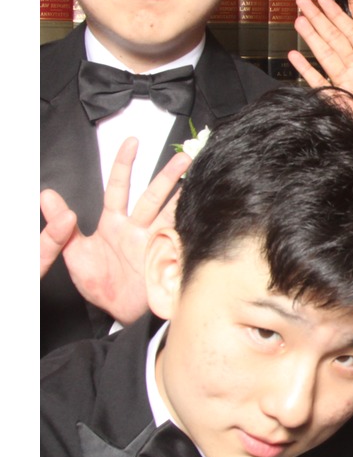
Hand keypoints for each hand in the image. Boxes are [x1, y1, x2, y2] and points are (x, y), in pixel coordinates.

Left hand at [39, 139, 190, 322]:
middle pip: (154, 196)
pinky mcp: (166, 259)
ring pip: (171, 212)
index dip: (124, 164)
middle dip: (169, 175)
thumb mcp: (73, 253)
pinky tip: (202, 213)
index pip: (119, 186)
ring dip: (185, 196)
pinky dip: (190, 226)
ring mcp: (154, 242)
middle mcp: (137, 229)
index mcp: (114, 223)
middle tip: (185, 157)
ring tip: (199, 178)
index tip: (131, 142)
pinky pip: (180, 238)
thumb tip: (46, 195)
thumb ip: (60, 224)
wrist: (117, 314)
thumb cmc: (99, 285)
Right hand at [289, 0, 352, 131]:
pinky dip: (306, 71)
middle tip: (303, 0)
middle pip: (334, 38)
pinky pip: (319, 83)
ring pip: (325, 54)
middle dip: (319, 18)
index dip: (339, 16)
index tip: (326, 1)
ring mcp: (347, 86)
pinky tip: (293, 57)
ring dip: (311, 36)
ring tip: (298, 17)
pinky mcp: (339, 101)